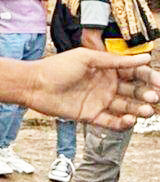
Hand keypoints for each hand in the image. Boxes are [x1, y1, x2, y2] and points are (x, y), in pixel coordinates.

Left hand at [27, 51, 159, 129]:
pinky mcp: (91, 115)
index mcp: (107, 69)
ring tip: (147, 111)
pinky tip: (130, 120)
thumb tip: (144, 59)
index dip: (149, 77)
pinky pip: (111, 121)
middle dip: (146, 94)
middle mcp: (106, 85)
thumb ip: (115, 60)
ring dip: (138, 109)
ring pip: (126, 107)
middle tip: (154, 97)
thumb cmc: (57, 67)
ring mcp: (99, 100)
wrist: (34, 85)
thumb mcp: (87, 58)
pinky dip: (122, 123)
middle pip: (134, 91)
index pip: (134, 73)